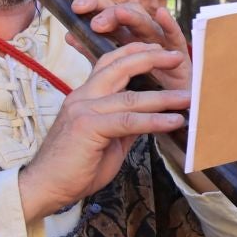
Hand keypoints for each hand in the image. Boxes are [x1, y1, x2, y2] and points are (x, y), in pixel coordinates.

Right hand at [16, 42, 190, 220]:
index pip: (110, 64)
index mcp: (86, 95)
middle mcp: (83, 96)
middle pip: (119, 67)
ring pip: (129, 96)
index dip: (135, 53)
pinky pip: (128, 121)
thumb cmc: (77, 166)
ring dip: (164, 97)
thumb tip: (151, 117)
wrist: (47, 186)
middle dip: (151, 58)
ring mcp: (84, 109)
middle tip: (178, 56)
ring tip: (189, 97)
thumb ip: (126, 124)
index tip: (160, 50)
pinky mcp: (88, 127)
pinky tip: (174, 121)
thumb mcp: (108, 140)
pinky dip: (154, 120)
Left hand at [68, 0, 192, 91]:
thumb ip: (95, 53)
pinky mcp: (180, 57)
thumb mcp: (113, 72)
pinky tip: (162, 14)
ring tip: (120, 13)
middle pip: (125, 12)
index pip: (107, 11)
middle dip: (109, 12)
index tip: (76, 8)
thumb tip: (70, 35)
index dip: (93, 5)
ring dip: (132, 17)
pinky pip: (175, 38)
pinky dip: (169, 25)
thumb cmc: (143, 92)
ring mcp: (161, 44)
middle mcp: (142, 35)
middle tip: (96, 22)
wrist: (171, 112)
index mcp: (124, 35)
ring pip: (146, 23)